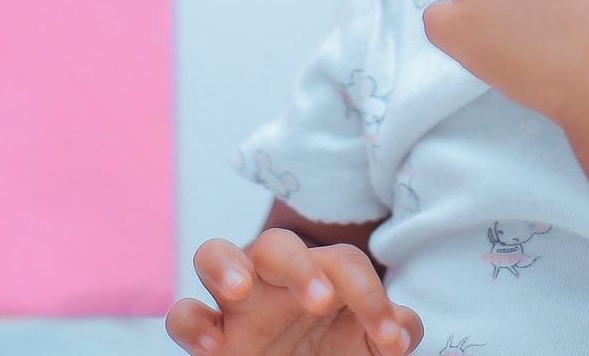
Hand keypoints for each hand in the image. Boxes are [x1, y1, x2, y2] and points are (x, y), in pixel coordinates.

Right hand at [166, 230, 421, 355]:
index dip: (371, 295)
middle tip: (322, 301)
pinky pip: (183, 312)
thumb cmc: (333, 351)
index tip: (388, 338)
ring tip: (241, 289)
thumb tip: (404, 327)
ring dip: (225, 265)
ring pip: (213, 253)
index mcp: (318, 273)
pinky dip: (191, 321)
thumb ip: (390, 328)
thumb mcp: (367, 344)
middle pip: (276, 243)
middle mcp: (273, 279)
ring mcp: (235, 302)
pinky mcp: (208, 333)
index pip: (343, 263)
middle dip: (299, 266)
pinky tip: (215, 342)